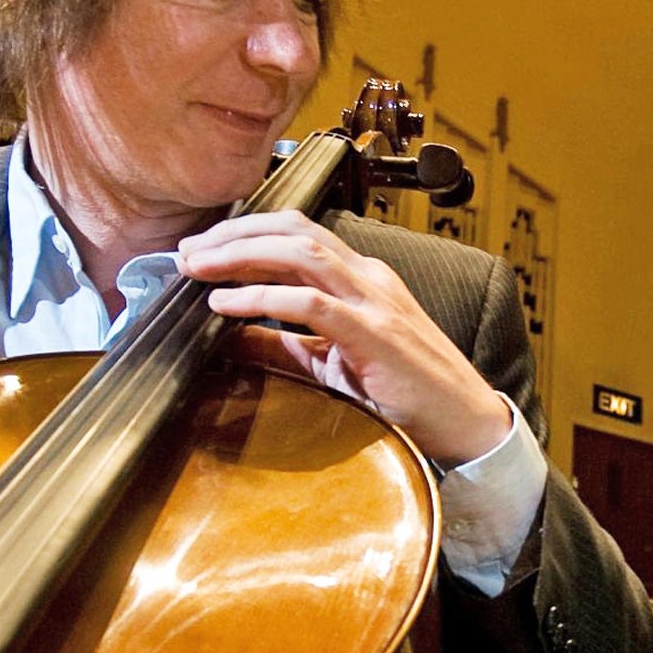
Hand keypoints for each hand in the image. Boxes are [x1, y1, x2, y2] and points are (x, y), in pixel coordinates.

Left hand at [178, 211, 512, 465]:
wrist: (466, 422)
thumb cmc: (407, 394)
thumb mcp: (332, 363)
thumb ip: (285, 345)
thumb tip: (231, 335)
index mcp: (361, 279)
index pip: (297, 234)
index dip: (244, 233)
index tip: (200, 249)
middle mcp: (368, 278)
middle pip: (292, 230)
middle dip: (233, 233)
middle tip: (187, 250)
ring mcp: (374, 302)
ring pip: (300, 253)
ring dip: (241, 254)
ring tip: (199, 268)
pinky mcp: (375, 334)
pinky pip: (310, 303)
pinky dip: (261, 298)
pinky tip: (225, 306)